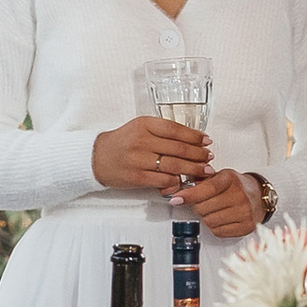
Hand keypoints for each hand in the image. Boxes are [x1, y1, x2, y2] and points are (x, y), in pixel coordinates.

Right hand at [92, 117, 211, 196]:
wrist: (97, 158)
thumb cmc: (122, 143)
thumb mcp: (139, 128)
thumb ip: (161, 131)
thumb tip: (190, 139)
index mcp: (144, 124)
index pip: (176, 129)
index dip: (195, 136)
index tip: (206, 141)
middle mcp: (142, 140)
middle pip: (179, 148)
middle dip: (199, 154)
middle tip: (209, 157)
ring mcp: (139, 159)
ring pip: (174, 165)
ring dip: (193, 169)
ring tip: (205, 170)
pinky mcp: (137, 177)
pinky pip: (164, 180)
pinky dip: (176, 182)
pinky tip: (183, 181)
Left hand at [183, 168, 267, 240]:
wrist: (259, 196)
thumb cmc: (236, 186)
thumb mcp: (220, 176)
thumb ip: (201, 181)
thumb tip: (179, 192)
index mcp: (231, 179)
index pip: (207, 188)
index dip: (189, 195)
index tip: (176, 199)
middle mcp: (239, 195)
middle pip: (204, 207)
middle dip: (198, 206)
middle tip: (205, 202)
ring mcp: (244, 212)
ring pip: (209, 221)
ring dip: (207, 217)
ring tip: (215, 210)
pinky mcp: (246, 226)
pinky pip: (218, 231)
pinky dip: (216, 227)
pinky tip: (222, 218)